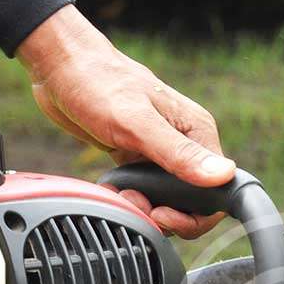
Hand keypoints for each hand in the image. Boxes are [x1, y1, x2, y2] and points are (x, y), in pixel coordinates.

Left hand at [17, 5, 233, 237]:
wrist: (61, 68)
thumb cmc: (98, 83)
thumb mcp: (137, 123)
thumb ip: (178, 153)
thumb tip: (222, 176)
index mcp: (196, 131)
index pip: (219, 190)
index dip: (196, 215)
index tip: (163, 214)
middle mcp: (184, 142)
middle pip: (194, 202)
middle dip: (167, 216)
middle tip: (138, 206)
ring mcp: (161, 150)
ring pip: (167, 200)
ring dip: (146, 208)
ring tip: (122, 194)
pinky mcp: (138, 156)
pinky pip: (145, 191)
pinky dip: (131, 198)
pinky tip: (114, 188)